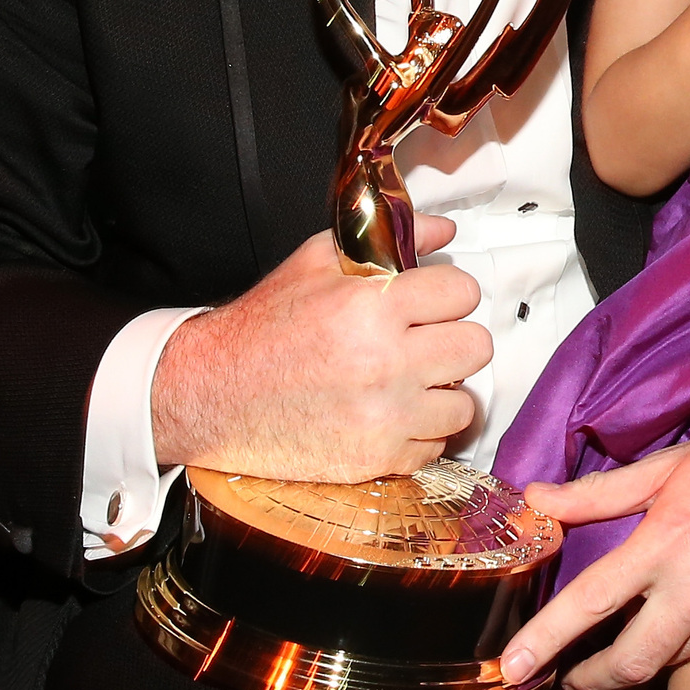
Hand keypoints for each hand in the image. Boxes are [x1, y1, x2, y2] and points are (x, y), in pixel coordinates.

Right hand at [151, 213, 491, 480]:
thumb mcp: (316, 262)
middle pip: (475, 347)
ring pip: (464, 403)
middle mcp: (386, 363)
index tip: (431, 301)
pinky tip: (391, 413)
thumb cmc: (265, 327)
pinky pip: (436, 445)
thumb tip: (444, 231)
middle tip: (425, 340)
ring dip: (442, 391)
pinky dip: (420, 431)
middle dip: (452, 338)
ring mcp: (385, 416)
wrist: (214, 394)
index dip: (447, 292)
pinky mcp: (377, 458)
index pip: (462, 291)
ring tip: (410, 381)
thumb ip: (386, 240)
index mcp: (372, 307)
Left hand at [500, 405, 689, 689]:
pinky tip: (689, 617)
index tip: (513, 669)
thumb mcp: (669, 464)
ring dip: (643, 660)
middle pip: (632, 662)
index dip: (546, 640)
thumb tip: (536, 499)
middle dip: (589, 683)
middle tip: (566, 683)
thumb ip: (599, 493)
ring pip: (674, 658)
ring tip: (622, 650)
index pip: (591, 602)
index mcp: (666, 541)